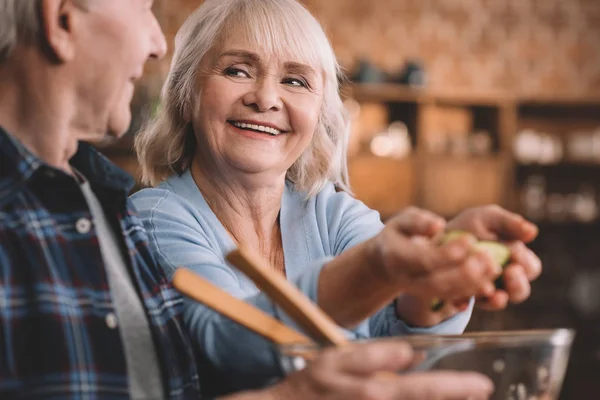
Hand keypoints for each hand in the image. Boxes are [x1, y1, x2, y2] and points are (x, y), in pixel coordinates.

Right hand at [261, 340, 493, 399]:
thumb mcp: (337, 359)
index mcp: (375, 392)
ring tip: (466, 397)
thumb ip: (374, 356)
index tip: (484, 385)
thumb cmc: (311, 385)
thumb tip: (410, 354)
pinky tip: (423, 398)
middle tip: (481, 392)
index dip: (457, 387)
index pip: (424, 388)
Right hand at [367, 207, 500, 321]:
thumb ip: (417, 221)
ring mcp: (419, 291)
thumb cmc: (398, 236)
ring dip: (473, 283)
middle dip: (466, 273)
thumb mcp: (401, 221)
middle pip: (437, 282)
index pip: (425, 259)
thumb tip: (438, 225)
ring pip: (447, 293)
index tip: (471, 240)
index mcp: (397, 257)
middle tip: (489, 258)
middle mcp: (407, 279)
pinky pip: (451, 298)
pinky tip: (489, 280)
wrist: (387, 263)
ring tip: (494, 267)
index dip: (448, 253)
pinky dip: (471, 291)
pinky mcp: (431, 297)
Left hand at [446, 205, 541, 309]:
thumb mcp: (487, 218)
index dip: (525, 263)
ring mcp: (486, 291)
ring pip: (498, 302)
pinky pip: (468, 304)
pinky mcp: (464, 297)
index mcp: (516, 260)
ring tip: (490, 291)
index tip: (516, 255)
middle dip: (517, 285)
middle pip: (520, 291)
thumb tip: (533, 231)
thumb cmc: (469, 226)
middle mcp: (504, 279)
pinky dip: (466, 301)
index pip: (530, 268)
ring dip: (497, 300)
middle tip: (510, 272)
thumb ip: (509, 223)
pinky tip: (464, 298)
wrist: (437, 237)